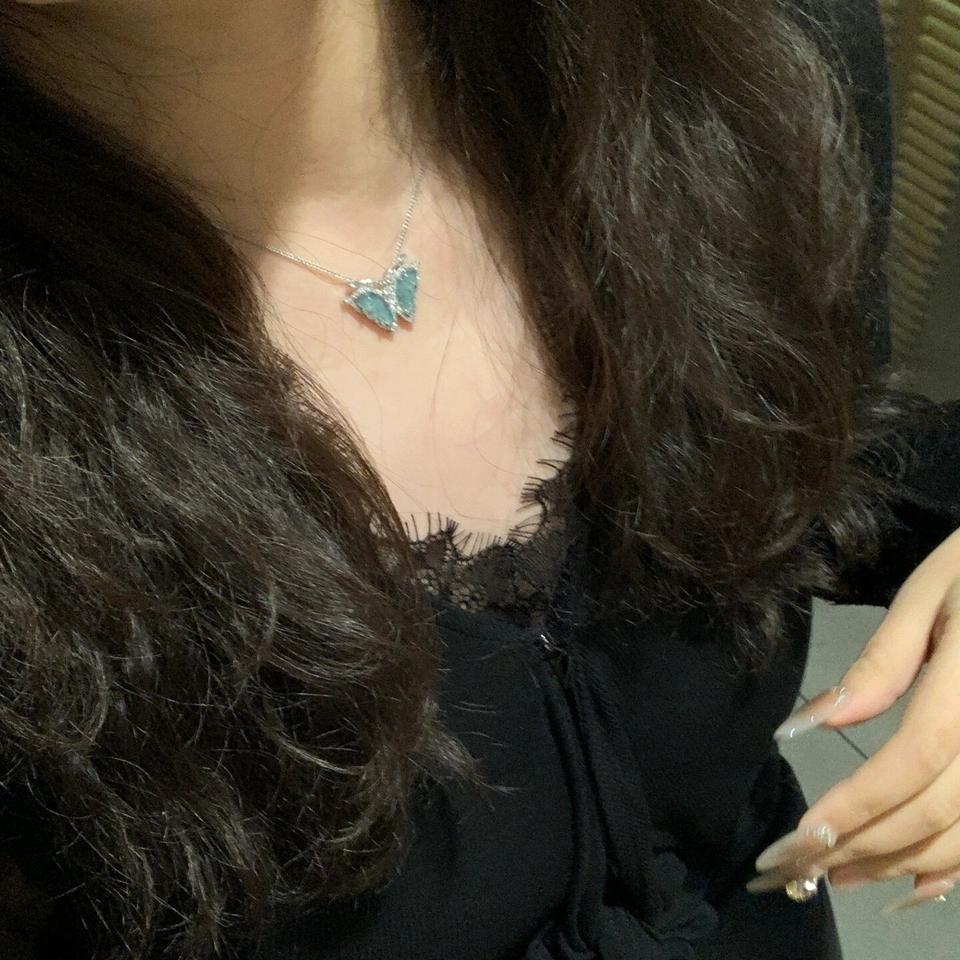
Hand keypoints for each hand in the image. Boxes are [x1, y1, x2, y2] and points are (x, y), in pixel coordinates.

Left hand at [750, 524, 959, 913]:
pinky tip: (910, 880)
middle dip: (864, 845)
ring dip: (899, 863)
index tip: (801, 833)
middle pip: (935, 808)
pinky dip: (952, 865)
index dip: (857, 803)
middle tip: (799, 866)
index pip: (912, 760)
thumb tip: (817, 723)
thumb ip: (880, 664)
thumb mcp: (930, 595)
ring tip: (838, 874)